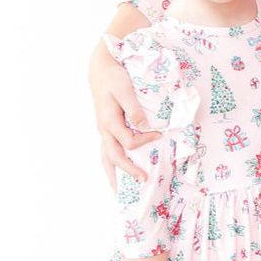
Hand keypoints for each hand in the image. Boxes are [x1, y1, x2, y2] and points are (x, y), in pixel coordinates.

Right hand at [89, 40, 158, 187]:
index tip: (160, 136)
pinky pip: (107, 151)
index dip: (146, 141)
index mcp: (109, 122)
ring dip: (113, 175)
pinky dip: (112, 164)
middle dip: (127, 172)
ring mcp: (103, 130)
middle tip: (143, 181)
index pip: (129, 141)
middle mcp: (104, 129)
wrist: (100, 68)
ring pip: (106, 158)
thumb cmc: (114, 77)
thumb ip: (134, 109)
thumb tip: (145, 126)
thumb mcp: (125, 89)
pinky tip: (118, 171)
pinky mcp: (106, 128)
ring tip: (119, 192)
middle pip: (113, 157)